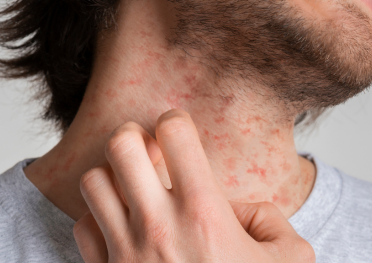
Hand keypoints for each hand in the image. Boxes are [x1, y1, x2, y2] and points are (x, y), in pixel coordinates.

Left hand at [72, 109, 315, 261]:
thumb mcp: (289, 259)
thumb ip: (268, 220)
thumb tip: (235, 206)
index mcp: (204, 214)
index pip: (174, 133)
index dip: (177, 123)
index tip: (180, 134)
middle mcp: (158, 227)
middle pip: (121, 145)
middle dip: (134, 138)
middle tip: (148, 151)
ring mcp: (125, 253)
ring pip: (93, 182)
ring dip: (112, 178)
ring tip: (133, 190)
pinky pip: (82, 227)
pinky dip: (97, 221)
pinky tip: (121, 229)